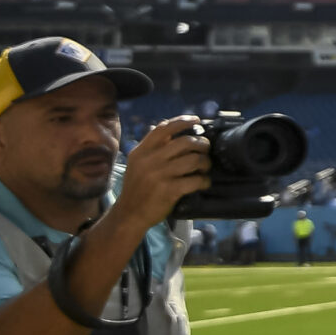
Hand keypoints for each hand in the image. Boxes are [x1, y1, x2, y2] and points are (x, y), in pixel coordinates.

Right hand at [111, 116, 212, 230]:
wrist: (129, 214)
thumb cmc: (137, 188)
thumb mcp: (137, 163)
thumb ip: (152, 148)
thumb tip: (170, 129)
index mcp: (141, 151)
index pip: (164, 128)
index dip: (183, 121)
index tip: (197, 120)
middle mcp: (149, 160)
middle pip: (185, 142)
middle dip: (201, 144)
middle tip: (206, 150)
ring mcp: (159, 175)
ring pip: (194, 160)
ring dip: (205, 163)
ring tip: (204, 168)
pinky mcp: (169, 190)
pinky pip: (196, 180)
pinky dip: (204, 180)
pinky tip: (203, 183)